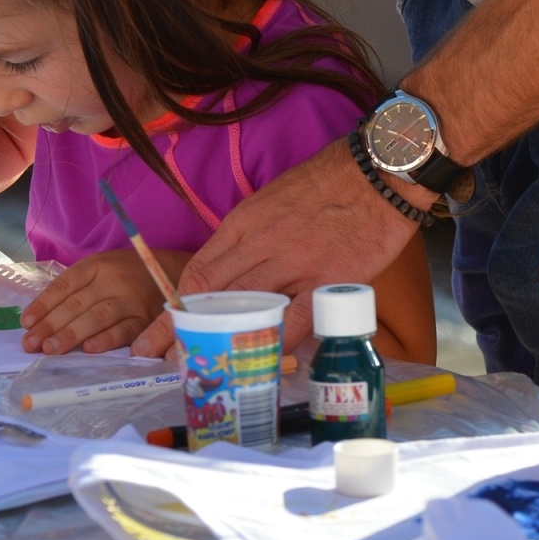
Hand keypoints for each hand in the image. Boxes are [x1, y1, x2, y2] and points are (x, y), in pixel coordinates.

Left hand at [21, 248, 190, 354]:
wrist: (172, 270)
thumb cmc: (128, 273)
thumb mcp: (102, 268)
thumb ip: (77, 287)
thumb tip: (39, 317)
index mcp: (97, 266)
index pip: (64, 285)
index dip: (43, 304)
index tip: (25, 323)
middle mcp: (113, 280)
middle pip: (77, 303)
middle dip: (50, 325)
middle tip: (30, 344)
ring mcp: (131, 299)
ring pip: (97, 317)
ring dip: (71, 334)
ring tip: (49, 349)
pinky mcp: (147, 318)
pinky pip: (126, 330)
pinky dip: (108, 340)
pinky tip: (90, 349)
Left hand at [135, 140, 418, 357]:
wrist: (380, 171)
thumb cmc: (330, 180)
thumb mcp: (274, 198)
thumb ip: (253, 233)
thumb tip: (237, 270)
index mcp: (244, 222)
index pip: (196, 272)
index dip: (173, 308)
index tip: (159, 332)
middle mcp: (261, 244)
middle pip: (209, 296)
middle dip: (180, 331)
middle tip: (162, 359)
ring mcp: (295, 263)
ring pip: (245, 309)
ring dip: (221, 340)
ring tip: (205, 367)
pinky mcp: (329, 280)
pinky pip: (296, 318)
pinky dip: (277, 340)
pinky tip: (264, 359)